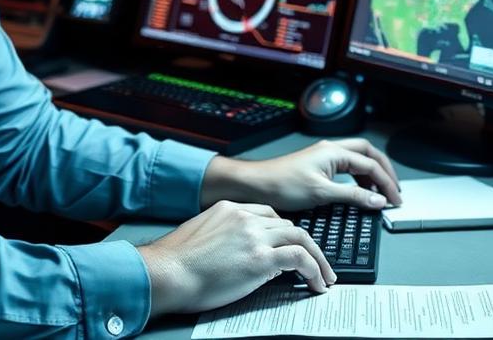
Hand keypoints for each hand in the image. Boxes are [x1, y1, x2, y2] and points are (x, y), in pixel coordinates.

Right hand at [137, 200, 334, 316]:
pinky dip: (314, 270)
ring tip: (325, 276)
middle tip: (315, 262)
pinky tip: (318, 283)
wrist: (166, 273)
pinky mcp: (261, 258)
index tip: (291, 246)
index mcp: (228, 209)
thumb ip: (224, 238)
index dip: (283, 232)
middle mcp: (245, 218)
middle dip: (304, 244)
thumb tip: (242, 256)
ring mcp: (255, 236)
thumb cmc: (174, 264)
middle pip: (288, 226)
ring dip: (317, 258)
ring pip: (301, 238)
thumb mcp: (200, 239)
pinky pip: (300, 258)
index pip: (268, 214)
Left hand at [200, 138, 402, 212]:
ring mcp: (323, 157)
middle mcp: (331, 150)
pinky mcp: (317, 166)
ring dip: (371, 174)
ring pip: (357, 159)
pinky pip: (346, 168)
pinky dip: (357, 178)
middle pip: (368, 154)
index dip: (386, 183)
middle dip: (384, 171)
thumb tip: (377, 201)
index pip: (371, 165)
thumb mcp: (322, 193)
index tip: (394, 201)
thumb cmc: (282, 184)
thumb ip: (353, 197)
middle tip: (394, 190)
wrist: (256, 185)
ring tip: (379, 193)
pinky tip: (358, 192)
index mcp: (334, 152)